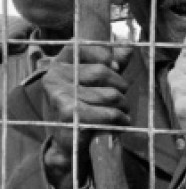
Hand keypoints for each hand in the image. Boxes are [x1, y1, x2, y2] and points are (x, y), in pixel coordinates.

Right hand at [40, 41, 133, 188]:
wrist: (69, 144)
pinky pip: (110, 113)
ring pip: (110, 95)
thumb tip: (128, 44)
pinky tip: (118, 124)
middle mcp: (54, 77)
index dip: (105, 55)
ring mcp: (60, 95)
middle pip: (103, 71)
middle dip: (120, 87)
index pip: (82, 45)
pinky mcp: (70, 114)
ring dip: (123, 107)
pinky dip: (121, 120)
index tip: (115, 68)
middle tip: (121, 100)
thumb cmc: (85, 109)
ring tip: (119, 114)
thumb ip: (111, 64)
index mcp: (58, 64)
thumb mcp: (96, 84)